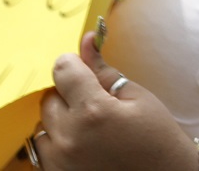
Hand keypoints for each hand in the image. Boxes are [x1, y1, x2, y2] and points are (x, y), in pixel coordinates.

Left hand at [35, 33, 196, 170]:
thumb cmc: (156, 136)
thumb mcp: (137, 97)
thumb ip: (104, 71)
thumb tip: (87, 40)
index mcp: (94, 111)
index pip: (63, 71)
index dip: (74, 65)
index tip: (84, 70)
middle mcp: (69, 138)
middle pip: (49, 98)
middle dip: (68, 95)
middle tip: (94, 103)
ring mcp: (58, 161)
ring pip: (42, 124)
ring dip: (60, 121)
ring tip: (88, 128)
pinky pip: (42, 149)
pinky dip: (57, 142)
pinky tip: (81, 144)